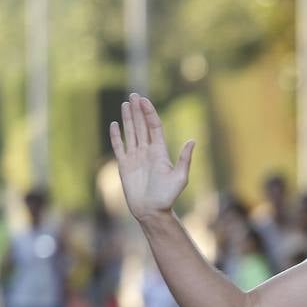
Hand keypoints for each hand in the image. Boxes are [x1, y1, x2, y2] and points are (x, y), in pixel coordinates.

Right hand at [109, 93, 194, 221]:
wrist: (151, 211)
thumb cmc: (167, 196)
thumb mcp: (180, 177)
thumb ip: (184, 159)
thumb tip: (193, 140)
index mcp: (160, 152)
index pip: (154, 127)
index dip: (149, 113)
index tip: (144, 100)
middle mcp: (147, 152)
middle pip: (141, 126)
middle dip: (138, 111)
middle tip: (134, 96)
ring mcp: (135, 157)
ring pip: (130, 133)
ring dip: (127, 119)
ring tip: (125, 104)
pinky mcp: (124, 165)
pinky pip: (119, 147)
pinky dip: (116, 136)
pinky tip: (114, 124)